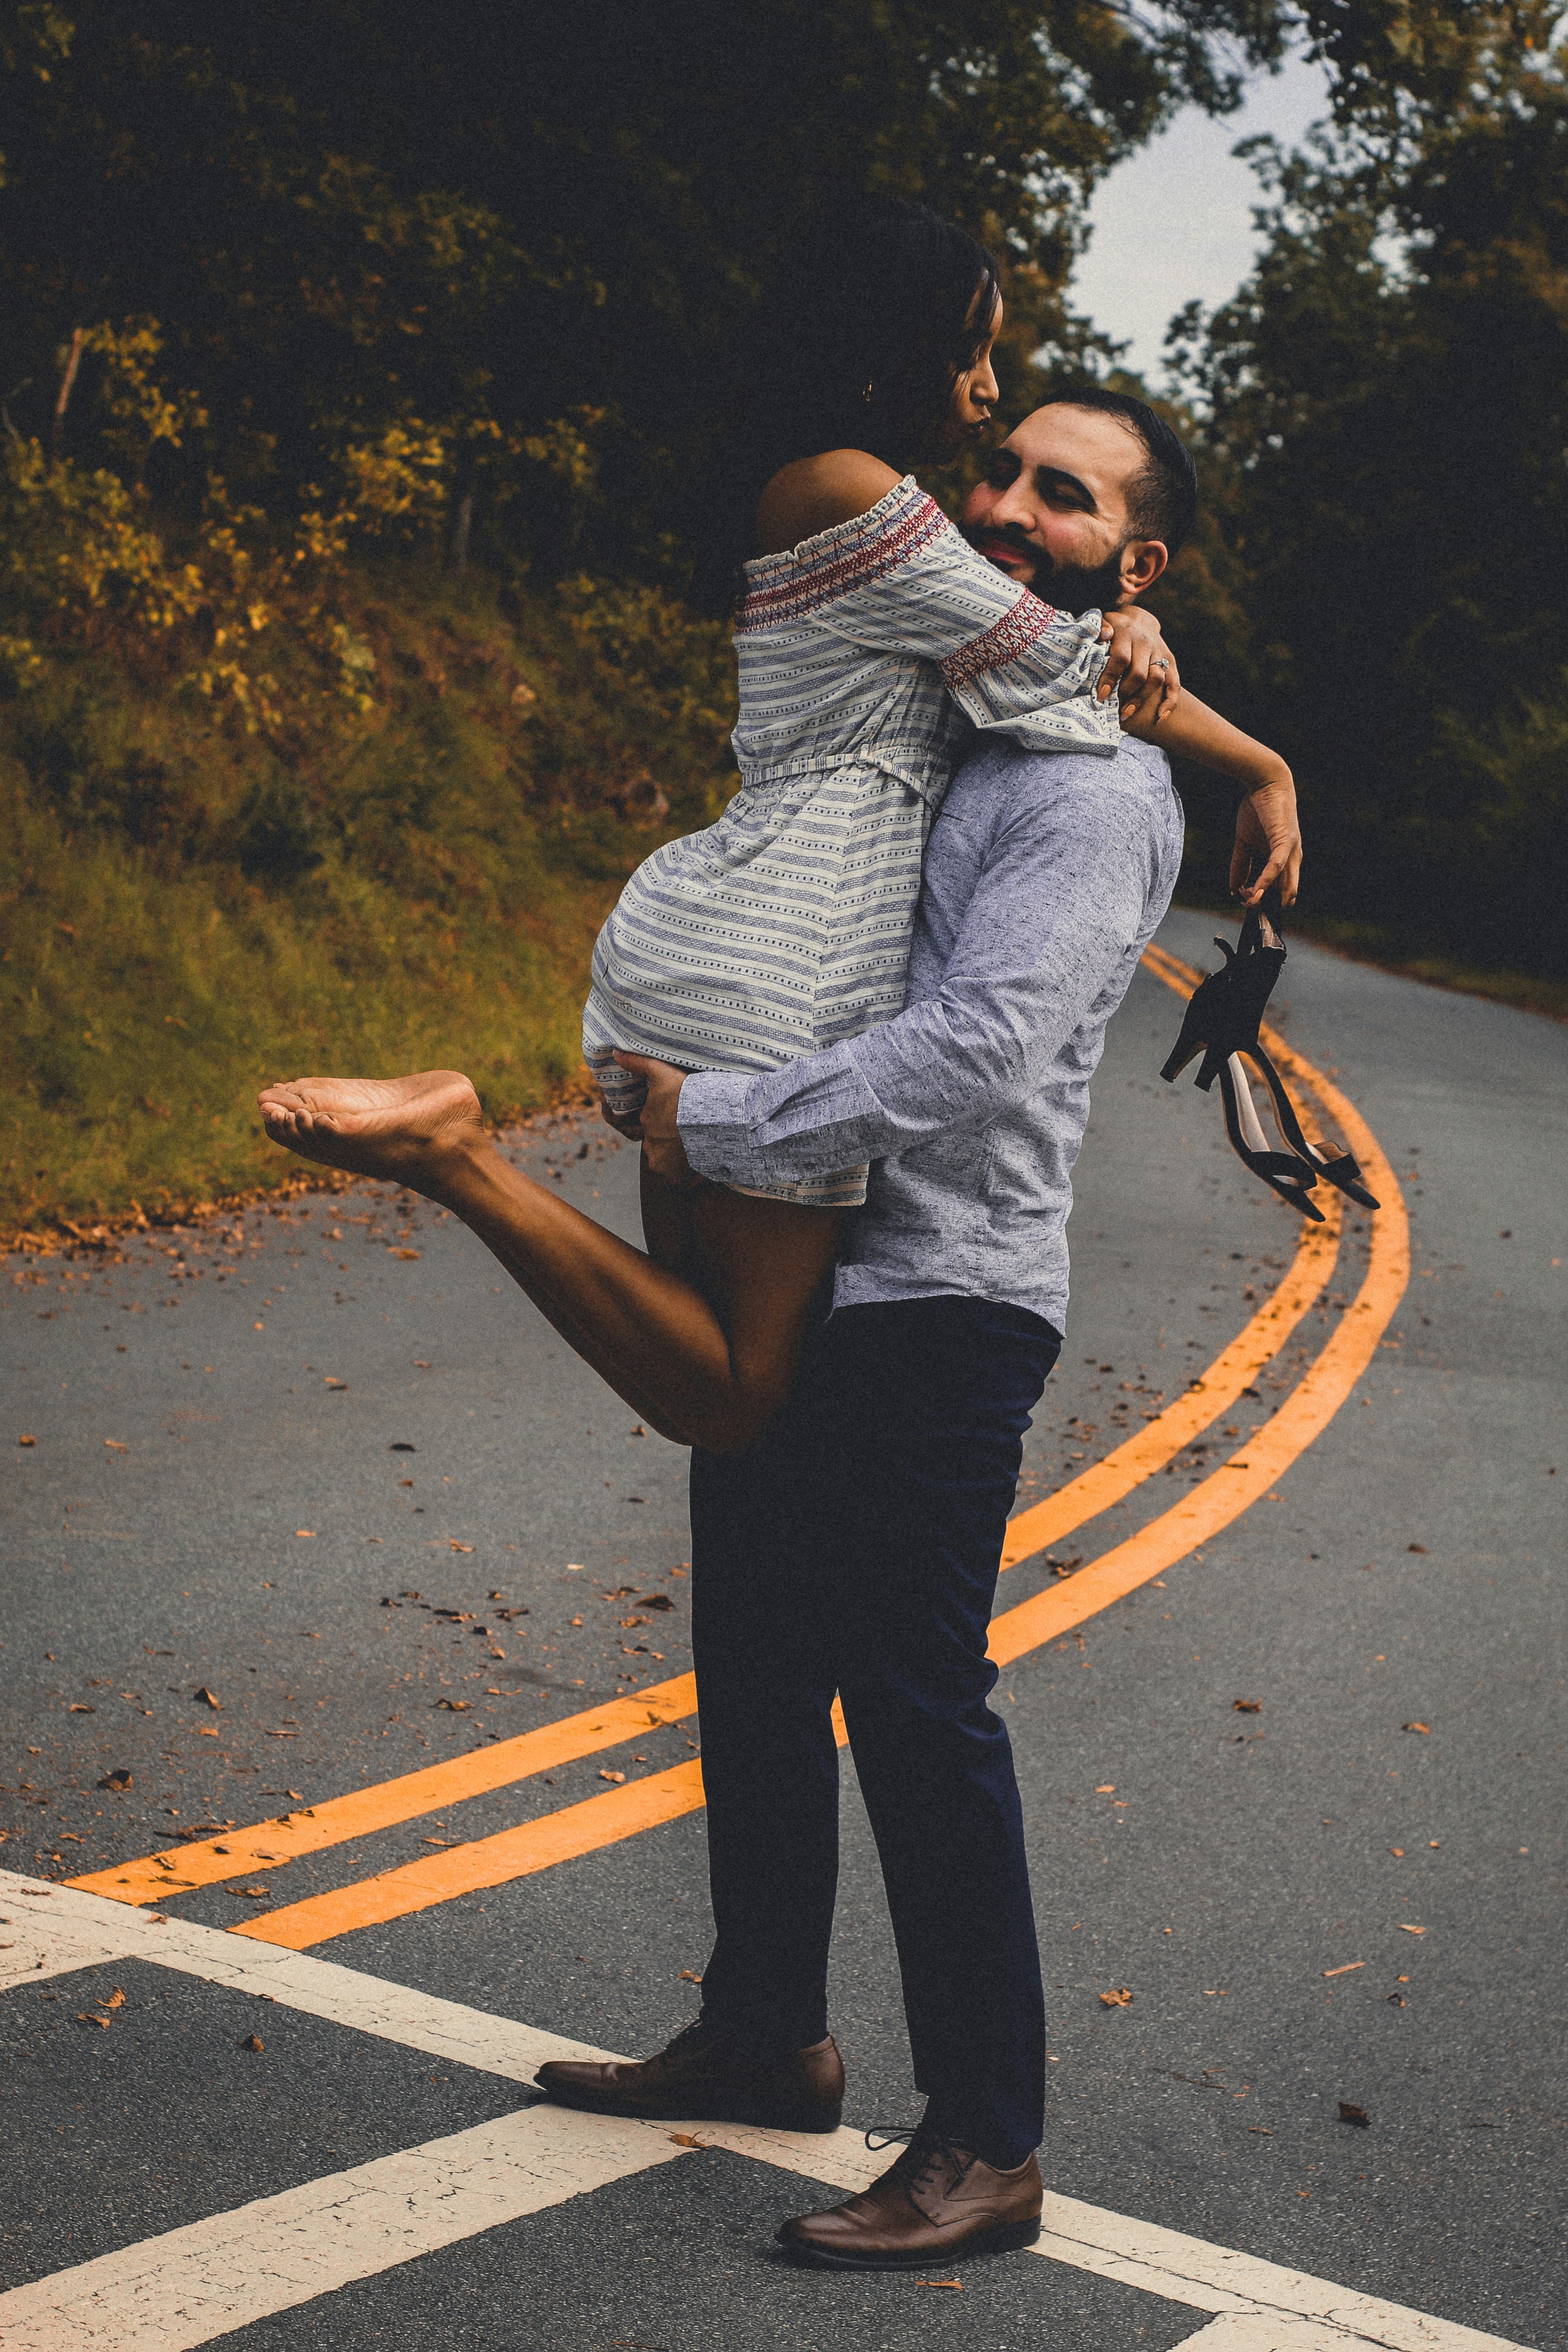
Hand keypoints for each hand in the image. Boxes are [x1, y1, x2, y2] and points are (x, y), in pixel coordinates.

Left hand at [612, 1052, 701, 1186]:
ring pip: (669, 1164)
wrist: (714, 1117)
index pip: (638, 1130)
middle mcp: (651, 1148)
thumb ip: (639, 1063)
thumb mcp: (662, 1073)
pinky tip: (700, 1172)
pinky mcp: (678, 1178)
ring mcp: (664, 1165)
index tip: (664, 1128)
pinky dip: (689, 1178)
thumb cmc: (687, 1095)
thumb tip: (616, 1053)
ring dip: (679, 1160)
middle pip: (658, 1146)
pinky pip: (681, 1181)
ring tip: (695, 1149)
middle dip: (668, 1141)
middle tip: (685, 1133)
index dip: (648, 1126)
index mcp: (646, 1125)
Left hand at [1096, 607, 1179, 721]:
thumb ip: (1099, 628)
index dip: (1111, 678)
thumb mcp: (1103, 622)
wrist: (1138, 620)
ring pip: (1156, 679)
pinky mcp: (1170, 661)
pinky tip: (1159, 718)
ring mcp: (1159, 651)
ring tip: (1126, 714)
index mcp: (1126, 631)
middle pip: (1139, 673)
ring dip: (1141, 699)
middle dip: (1125, 693)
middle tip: (1112, 706)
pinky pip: (1174, 684)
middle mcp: (1145, 641)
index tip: (1101, 695)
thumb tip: (1104, 635)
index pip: (1120, 658)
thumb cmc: (1113, 628)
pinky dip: (1169, 702)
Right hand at [1231, 773, 1301, 907]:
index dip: (1261, 899)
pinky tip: (1254, 892)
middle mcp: (1292, 858)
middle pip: (1284, 894)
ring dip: (1265, 898)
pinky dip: (1266, 881)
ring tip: (1249, 904)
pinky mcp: (1285, 841)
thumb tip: (1233, 888)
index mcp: (1283, 858)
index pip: (1277, 890)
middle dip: (1266, 905)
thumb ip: (1240, 865)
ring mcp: (1291, 851)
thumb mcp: (1244, 841)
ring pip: (1285, 885)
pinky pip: (1276, 867)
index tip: (1242, 901)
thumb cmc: (1257, 808)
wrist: (1265, 781)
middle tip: (1247, 907)